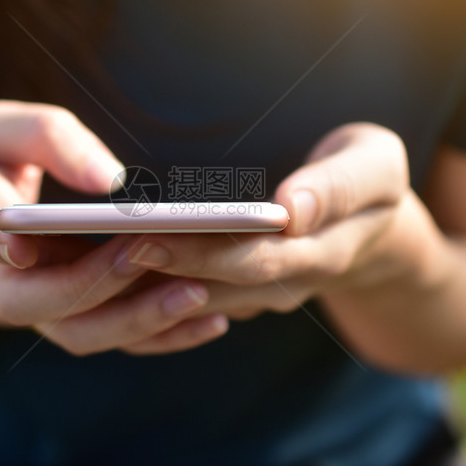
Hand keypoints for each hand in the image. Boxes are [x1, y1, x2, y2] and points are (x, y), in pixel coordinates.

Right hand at [0, 100, 226, 354]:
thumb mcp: (4, 131)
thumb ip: (47, 138)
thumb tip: (110, 179)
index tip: (21, 244)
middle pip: (35, 300)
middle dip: (93, 282)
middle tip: (147, 252)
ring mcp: (39, 306)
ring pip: (80, 333)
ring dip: (138, 320)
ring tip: (197, 294)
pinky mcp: (75, 319)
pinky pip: (115, 340)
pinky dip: (162, 336)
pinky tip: (211, 319)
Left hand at [119, 123, 413, 321]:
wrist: (371, 227)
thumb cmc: (368, 181)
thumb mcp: (375, 167)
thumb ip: (339, 186)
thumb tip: (290, 207)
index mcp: (318, 251)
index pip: (255, 260)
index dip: (201, 254)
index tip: (152, 235)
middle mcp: (281, 282)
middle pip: (212, 284)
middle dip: (157, 266)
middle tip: (101, 244)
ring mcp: (256, 292)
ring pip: (193, 298)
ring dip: (145, 284)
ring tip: (89, 256)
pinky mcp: (235, 288)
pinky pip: (188, 297)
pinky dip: (149, 287)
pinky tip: (105, 267)